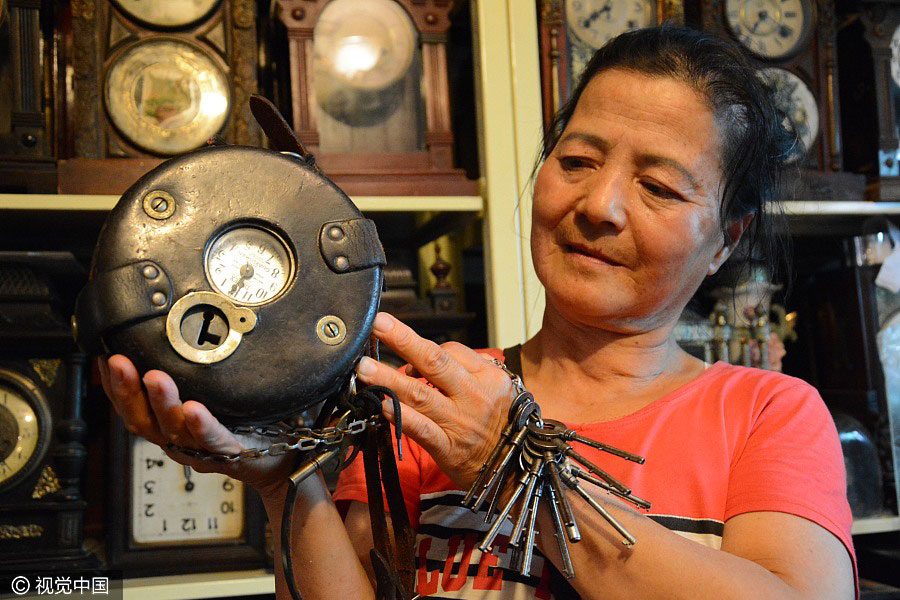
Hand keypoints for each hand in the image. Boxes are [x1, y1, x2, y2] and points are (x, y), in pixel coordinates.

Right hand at [99, 355, 294, 497]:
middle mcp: (177, 438)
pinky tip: (194, 409)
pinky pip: (213, 440)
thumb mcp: (210, 393)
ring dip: (162, 401)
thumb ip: (190, 372)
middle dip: (126, 389)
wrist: (278, 460)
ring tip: (154, 377)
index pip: (130, 405)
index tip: (103, 355)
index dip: (113, 384)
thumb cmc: (242, 424)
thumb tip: (177, 327)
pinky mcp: (229, 453)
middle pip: (141, 419)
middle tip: (117, 362)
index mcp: (167, 424)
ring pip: (173, 428)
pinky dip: (202, 426)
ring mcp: (201, 449)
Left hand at [354, 312, 518, 488]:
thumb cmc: (504, 426)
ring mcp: (460, 422)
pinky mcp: (449, 448)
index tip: (401, 349)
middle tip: (376, 325)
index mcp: (488, 377)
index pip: (449, 351)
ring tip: (364, 368)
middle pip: (433, 361)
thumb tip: (428, 358)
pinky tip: (383, 405)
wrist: (518, 470)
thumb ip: (470, 370)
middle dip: (402, 340)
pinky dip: (401, 416)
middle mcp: (474, 396)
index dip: (420, 347)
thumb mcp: (499, 390)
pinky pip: (421, 429)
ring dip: (388, 379)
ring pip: (419, 394)